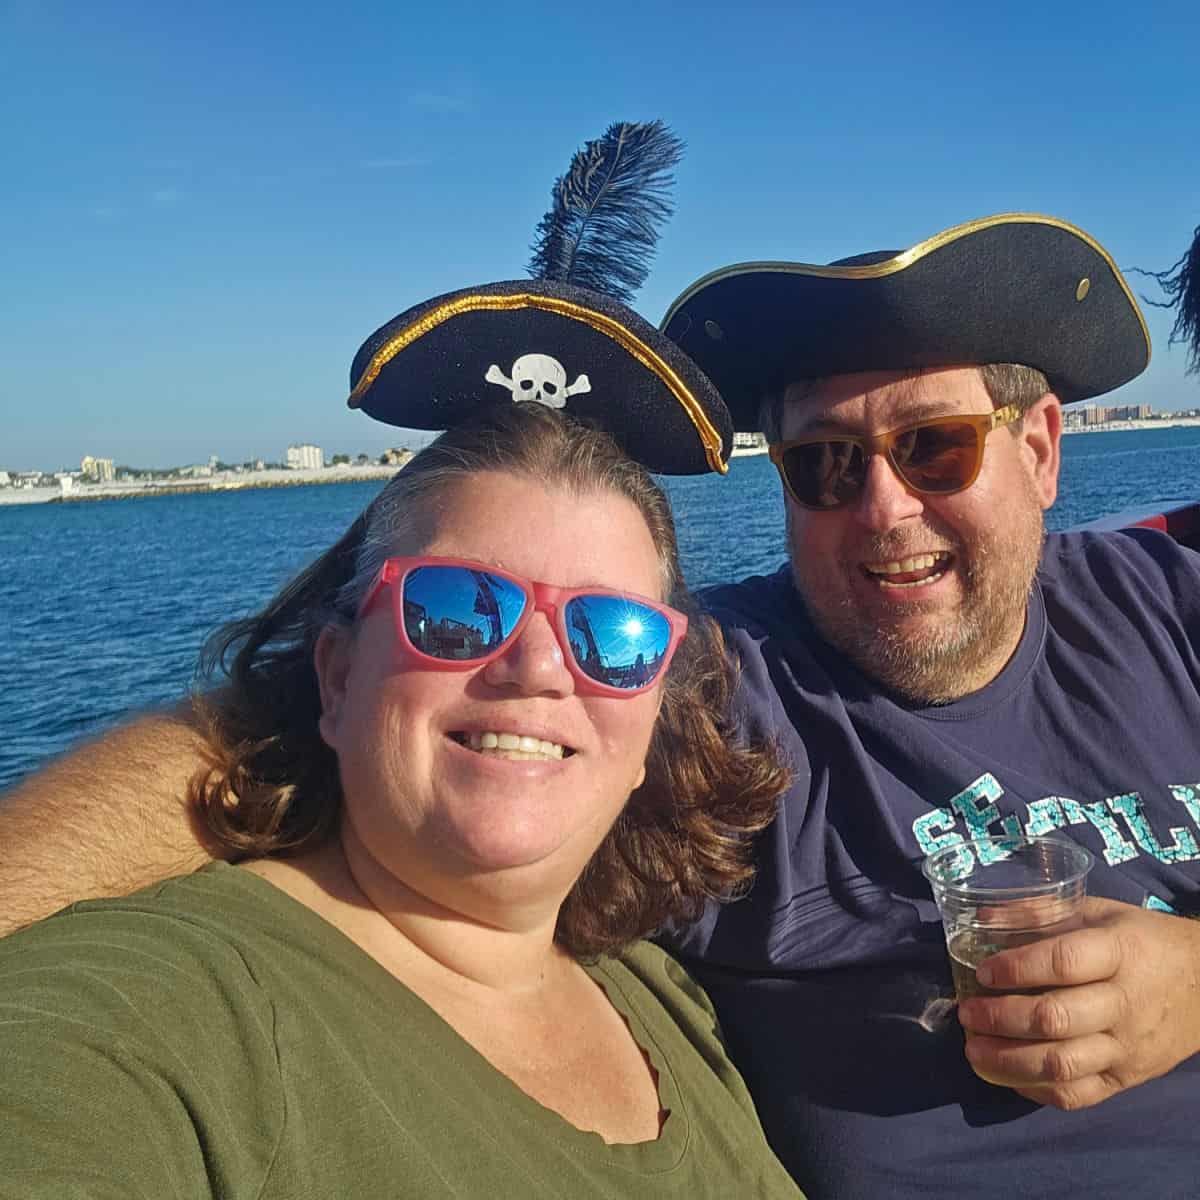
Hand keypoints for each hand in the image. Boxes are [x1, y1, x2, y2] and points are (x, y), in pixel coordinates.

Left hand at [956, 897, 1199, 1108]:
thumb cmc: (1143, 941)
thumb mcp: (1100, 912)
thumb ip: (1042, 913)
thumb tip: (982, 915)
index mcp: (1120, 953)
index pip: (1063, 963)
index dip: (1017, 968)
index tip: (982, 972)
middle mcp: (1125, 1004)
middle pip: (1056, 1019)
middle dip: (1001, 1019)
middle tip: (966, 1013)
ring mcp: (1128, 1048)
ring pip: (1063, 1065)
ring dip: (1008, 1061)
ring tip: (973, 1049)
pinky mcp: (1128, 1079)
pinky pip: (1079, 1095)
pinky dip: (1036, 1090)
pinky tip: (1006, 1074)